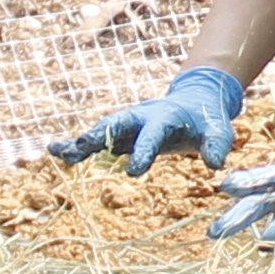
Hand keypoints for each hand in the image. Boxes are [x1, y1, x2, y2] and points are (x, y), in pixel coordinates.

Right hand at [54, 64, 242, 175]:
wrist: (194, 102)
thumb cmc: (207, 119)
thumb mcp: (218, 130)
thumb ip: (217, 144)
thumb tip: (215, 165)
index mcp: (165, 117)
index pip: (152, 134)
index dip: (142, 151)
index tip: (133, 172)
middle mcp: (141, 117)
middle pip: (116, 124)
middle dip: (99, 135)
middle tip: (81, 148)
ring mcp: (128, 124)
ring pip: (101, 131)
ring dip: (81, 141)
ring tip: (59, 152)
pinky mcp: (120, 133)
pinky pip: (97, 139)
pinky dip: (77, 144)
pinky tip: (56, 151)